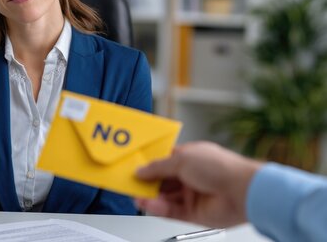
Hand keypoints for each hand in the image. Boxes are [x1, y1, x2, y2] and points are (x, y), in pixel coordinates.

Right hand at [135, 141, 261, 227]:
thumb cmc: (220, 167)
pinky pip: (170, 211)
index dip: (148, 164)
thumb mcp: (181, 159)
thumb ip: (158, 167)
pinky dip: (157, 208)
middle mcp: (190, 176)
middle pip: (162, 180)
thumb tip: (141, 170)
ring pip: (164, 197)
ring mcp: (192, 194)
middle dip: (146, 182)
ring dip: (149, 196)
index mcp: (189, 158)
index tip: (133, 166)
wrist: (242, 191)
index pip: (163, 161)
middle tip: (130, 182)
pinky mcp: (193, 213)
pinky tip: (147, 204)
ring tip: (135, 195)